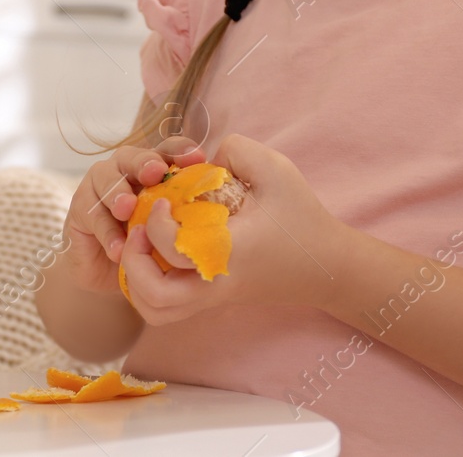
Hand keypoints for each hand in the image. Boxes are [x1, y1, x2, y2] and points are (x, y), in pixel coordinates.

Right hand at [57, 134, 207, 294]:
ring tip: (127, 209)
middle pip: (134, 157)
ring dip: (117, 192)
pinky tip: (118, 249)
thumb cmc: (147, 243)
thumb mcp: (171, 228)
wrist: (110, 271)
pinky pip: (92, 215)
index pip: (168, 150)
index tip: (198, 159)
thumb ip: (188, 213)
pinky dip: (107, 233)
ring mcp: (100, 186)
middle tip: (155, 173)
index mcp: (153, 168)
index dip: (181, 151)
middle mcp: (126, 170)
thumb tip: (220, 211)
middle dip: (145, 162)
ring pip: (107, 179)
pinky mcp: (80, 208)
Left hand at [120, 133, 347, 323]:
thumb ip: (236, 151)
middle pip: (155, 302)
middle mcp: (215, 284)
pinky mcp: (213, 300)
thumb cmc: (302, 217)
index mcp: (228, 253)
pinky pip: (167, 307)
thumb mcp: (276, 170)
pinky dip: (150, 286)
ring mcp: (212, 298)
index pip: (174, 251)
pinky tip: (159, 253)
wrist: (329, 266)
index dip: (157, 223)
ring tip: (145, 246)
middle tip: (141, 233)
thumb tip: (203, 157)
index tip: (164, 201)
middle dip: (133, 266)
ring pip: (157, 312)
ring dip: (137, 281)